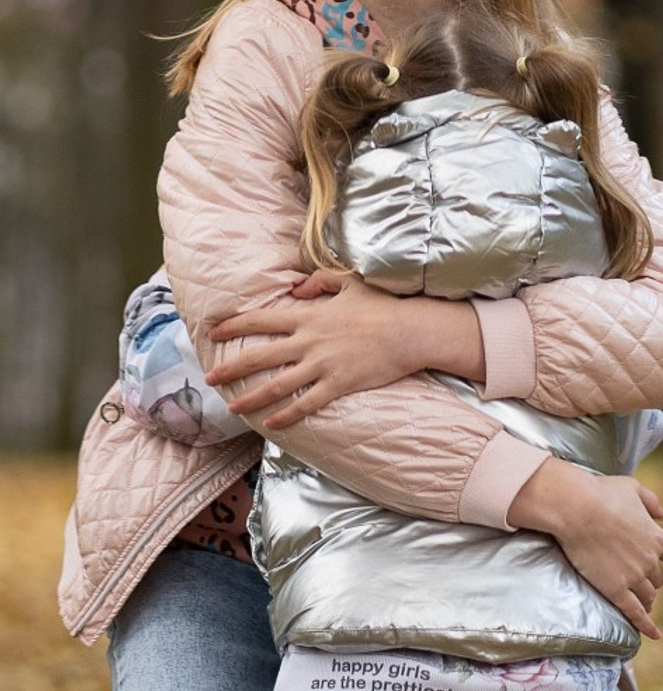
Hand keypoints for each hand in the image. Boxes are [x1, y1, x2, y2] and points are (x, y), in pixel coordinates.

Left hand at [206, 277, 482, 428]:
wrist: (411, 330)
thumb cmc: (384, 306)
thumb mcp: (351, 283)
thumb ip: (321, 281)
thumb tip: (297, 287)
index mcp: (310, 315)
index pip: (262, 320)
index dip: (235, 325)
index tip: (215, 332)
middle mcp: (310, 341)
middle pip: (260, 355)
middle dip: (232, 368)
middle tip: (210, 379)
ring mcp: (323, 364)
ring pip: (277, 384)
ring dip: (252, 397)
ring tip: (233, 408)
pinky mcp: (338, 384)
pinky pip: (306, 403)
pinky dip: (287, 415)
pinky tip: (271, 423)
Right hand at [507, 460, 662, 639]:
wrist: (578, 509)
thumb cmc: (603, 494)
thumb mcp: (633, 489)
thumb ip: (651, 502)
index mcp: (656, 537)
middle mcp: (649, 560)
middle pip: (658, 580)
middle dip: (653, 582)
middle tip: (643, 582)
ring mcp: (633, 577)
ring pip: (648, 597)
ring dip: (647, 600)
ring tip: (643, 603)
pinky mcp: (615, 590)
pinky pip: (636, 614)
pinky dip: (647, 626)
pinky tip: (655, 634)